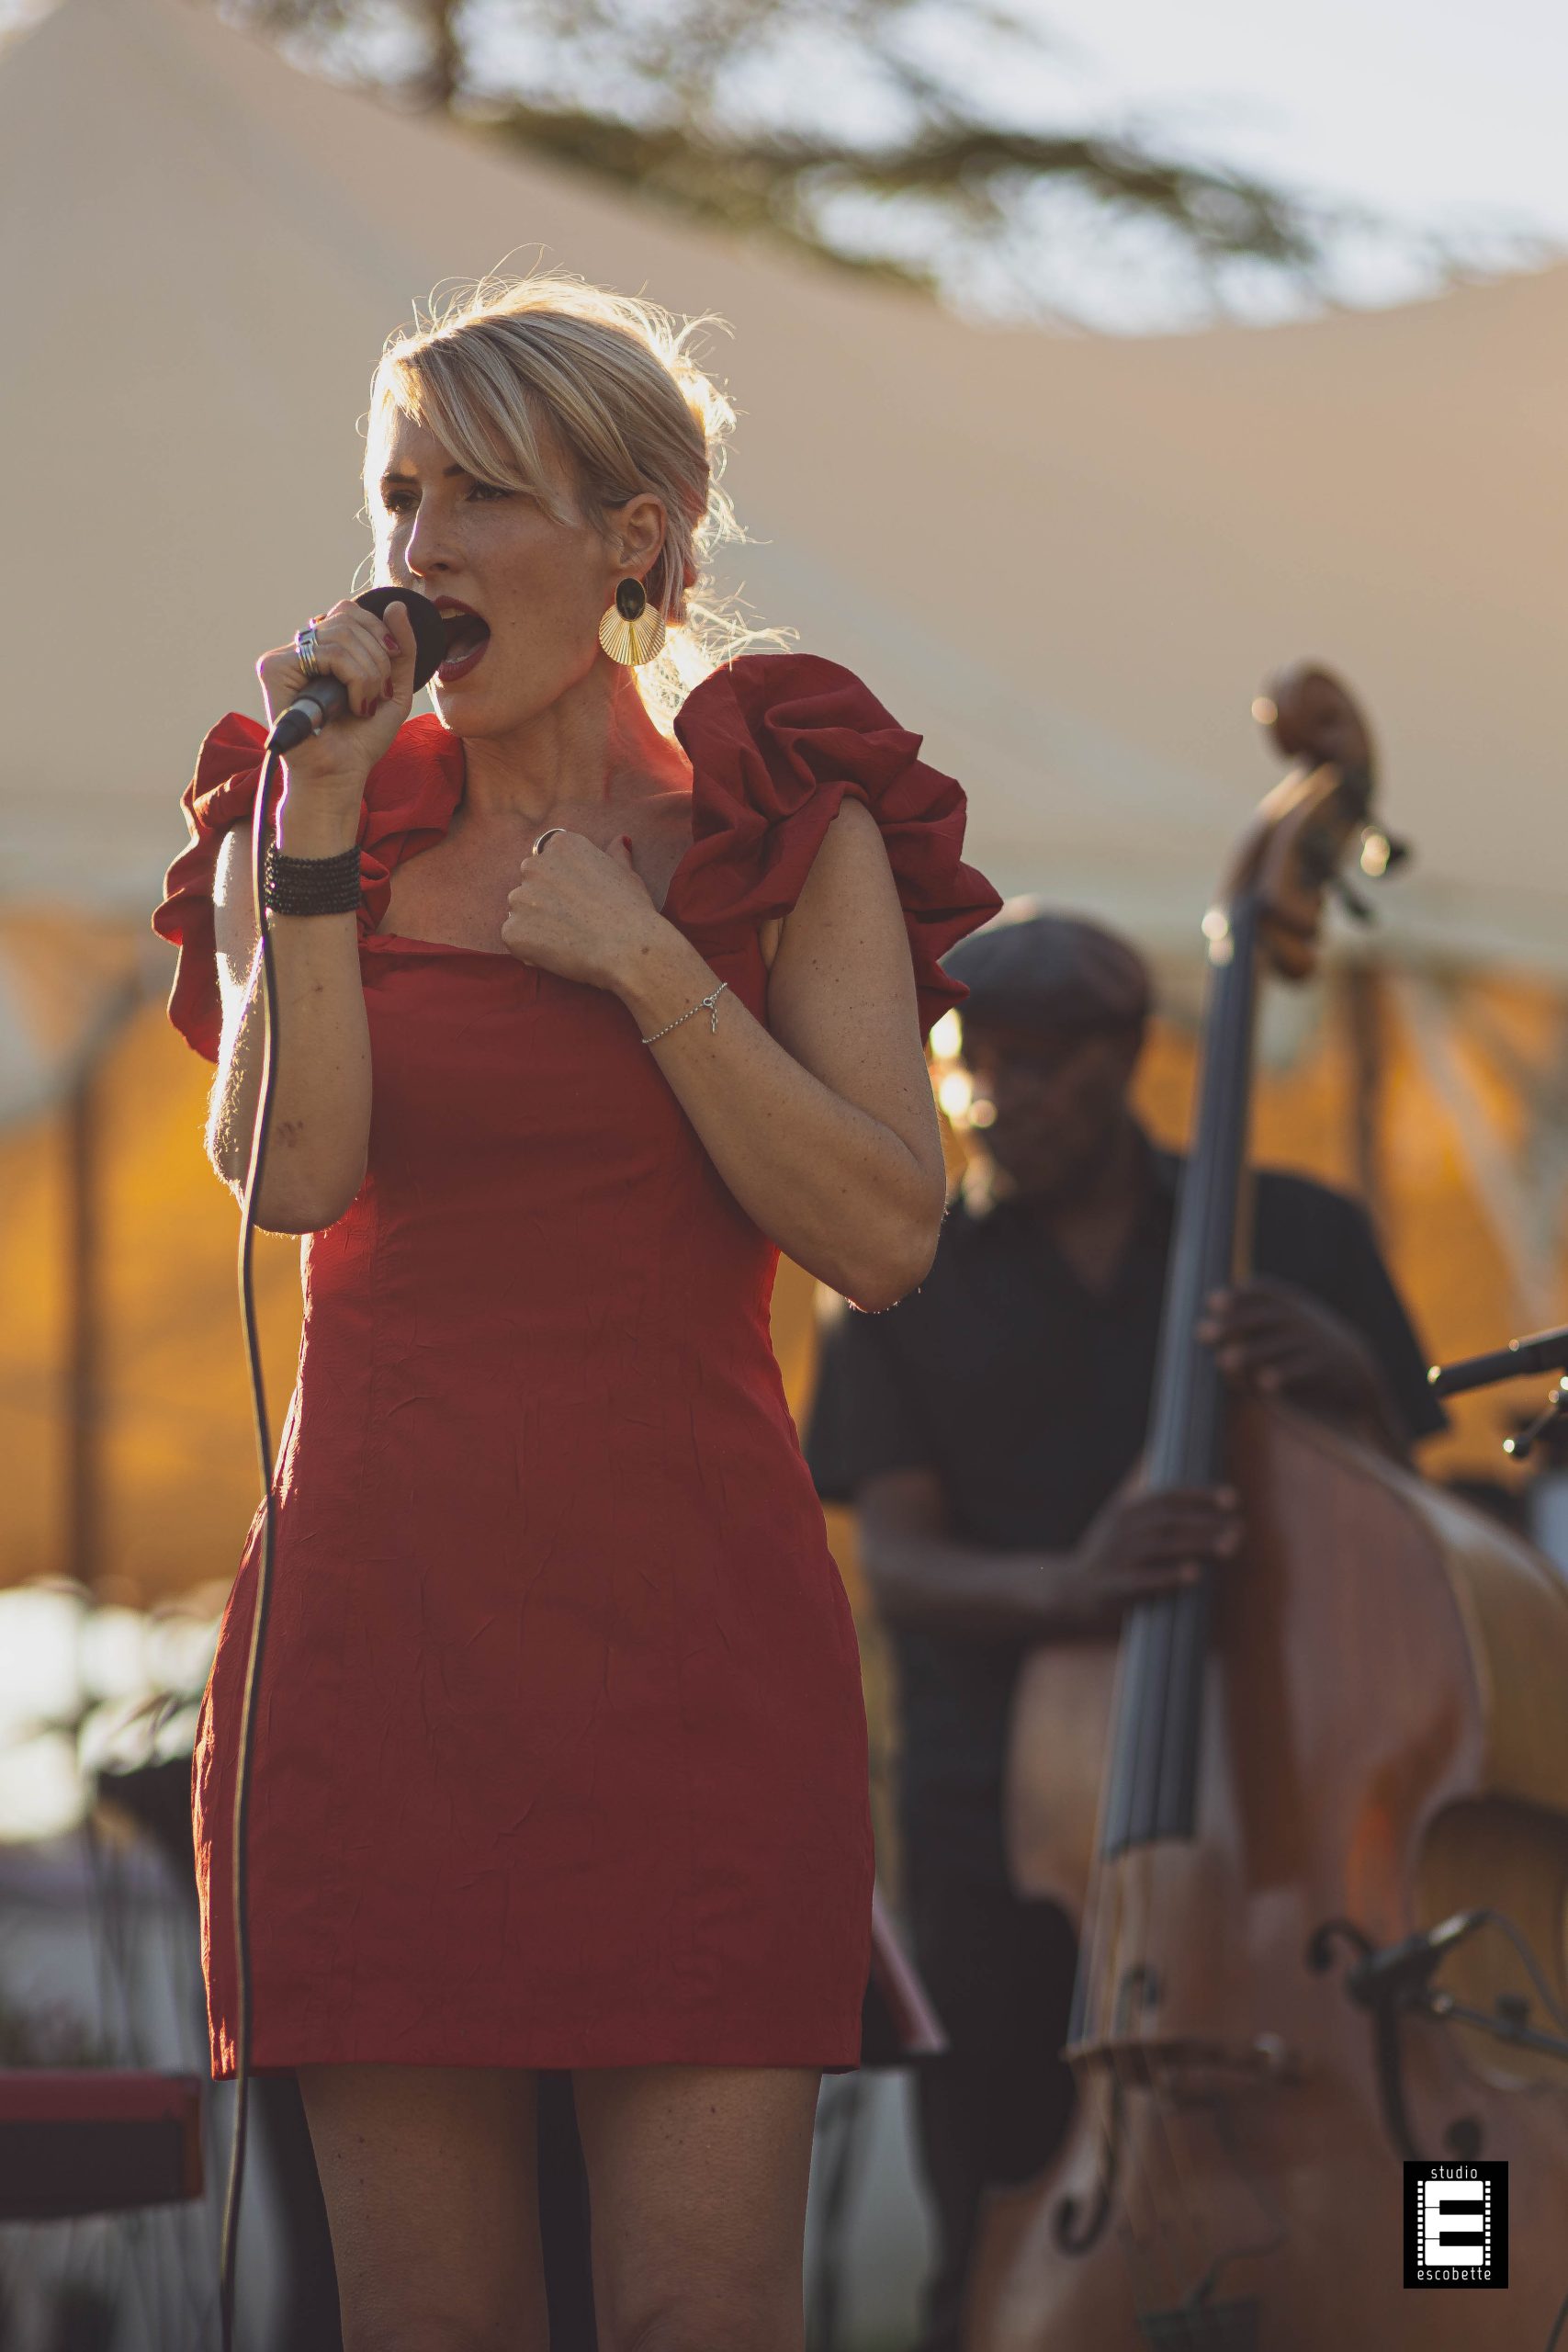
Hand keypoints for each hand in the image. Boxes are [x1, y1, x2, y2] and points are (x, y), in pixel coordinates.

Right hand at [257, 597, 418, 809]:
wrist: (341, 776)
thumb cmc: (361, 740)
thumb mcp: (393, 689)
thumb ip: (401, 649)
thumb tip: (398, 604)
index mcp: (323, 649)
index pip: (351, 611)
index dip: (380, 633)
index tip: (390, 671)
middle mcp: (301, 649)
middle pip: (349, 617)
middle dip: (378, 657)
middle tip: (377, 694)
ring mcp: (284, 657)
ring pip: (342, 635)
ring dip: (369, 673)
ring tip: (364, 705)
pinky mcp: (274, 669)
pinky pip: (328, 653)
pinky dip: (354, 679)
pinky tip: (353, 706)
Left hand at [501, 830, 665, 989]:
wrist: (628, 948)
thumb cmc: (632, 911)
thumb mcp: (627, 874)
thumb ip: (615, 855)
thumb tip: (620, 841)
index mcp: (562, 846)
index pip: (548, 861)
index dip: (562, 884)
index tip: (580, 900)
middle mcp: (535, 866)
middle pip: (530, 884)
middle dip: (544, 901)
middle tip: (574, 923)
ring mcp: (520, 898)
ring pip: (520, 911)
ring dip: (535, 924)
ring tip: (567, 940)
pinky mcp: (512, 930)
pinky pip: (514, 938)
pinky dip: (529, 947)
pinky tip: (556, 953)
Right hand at [1057, 1486, 1242, 1633]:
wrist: (1067, 1590)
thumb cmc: (1110, 1557)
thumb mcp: (1125, 1524)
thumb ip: (1157, 1510)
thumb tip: (1196, 1493)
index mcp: (1128, 1510)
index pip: (1169, 1496)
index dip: (1201, 1495)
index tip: (1232, 1498)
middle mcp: (1122, 1530)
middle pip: (1170, 1521)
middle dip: (1207, 1523)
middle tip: (1239, 1529)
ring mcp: (1116, 1557)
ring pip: (1161, 1547)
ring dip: (1197, 1545)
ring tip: (1228, 1548)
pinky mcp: (1113, 1587)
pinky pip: (1143, 1580)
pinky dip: (1169, 1576)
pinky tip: (1194, 1575)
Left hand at [1198, 1277, 1387, 1427]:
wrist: (1356, 1375)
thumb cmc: (1305, 1352)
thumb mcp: (1285, 1330)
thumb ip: (1250, 1329)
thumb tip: (1206, 1338)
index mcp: (1293, 1305)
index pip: (1266, 1292)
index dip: (1241, 1295)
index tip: (1213, 1302)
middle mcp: (1303, 1321)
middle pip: (1265, 1318)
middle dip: (1233, 1324)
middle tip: (1203, 1333)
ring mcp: (1316, 1343)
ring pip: (1280, 1346)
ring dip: (1251, 1353)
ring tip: (1224, 1362)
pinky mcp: (1327, 1369)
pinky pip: (1304, 1370)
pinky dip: (1284, 1375)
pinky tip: (1263, 1384)